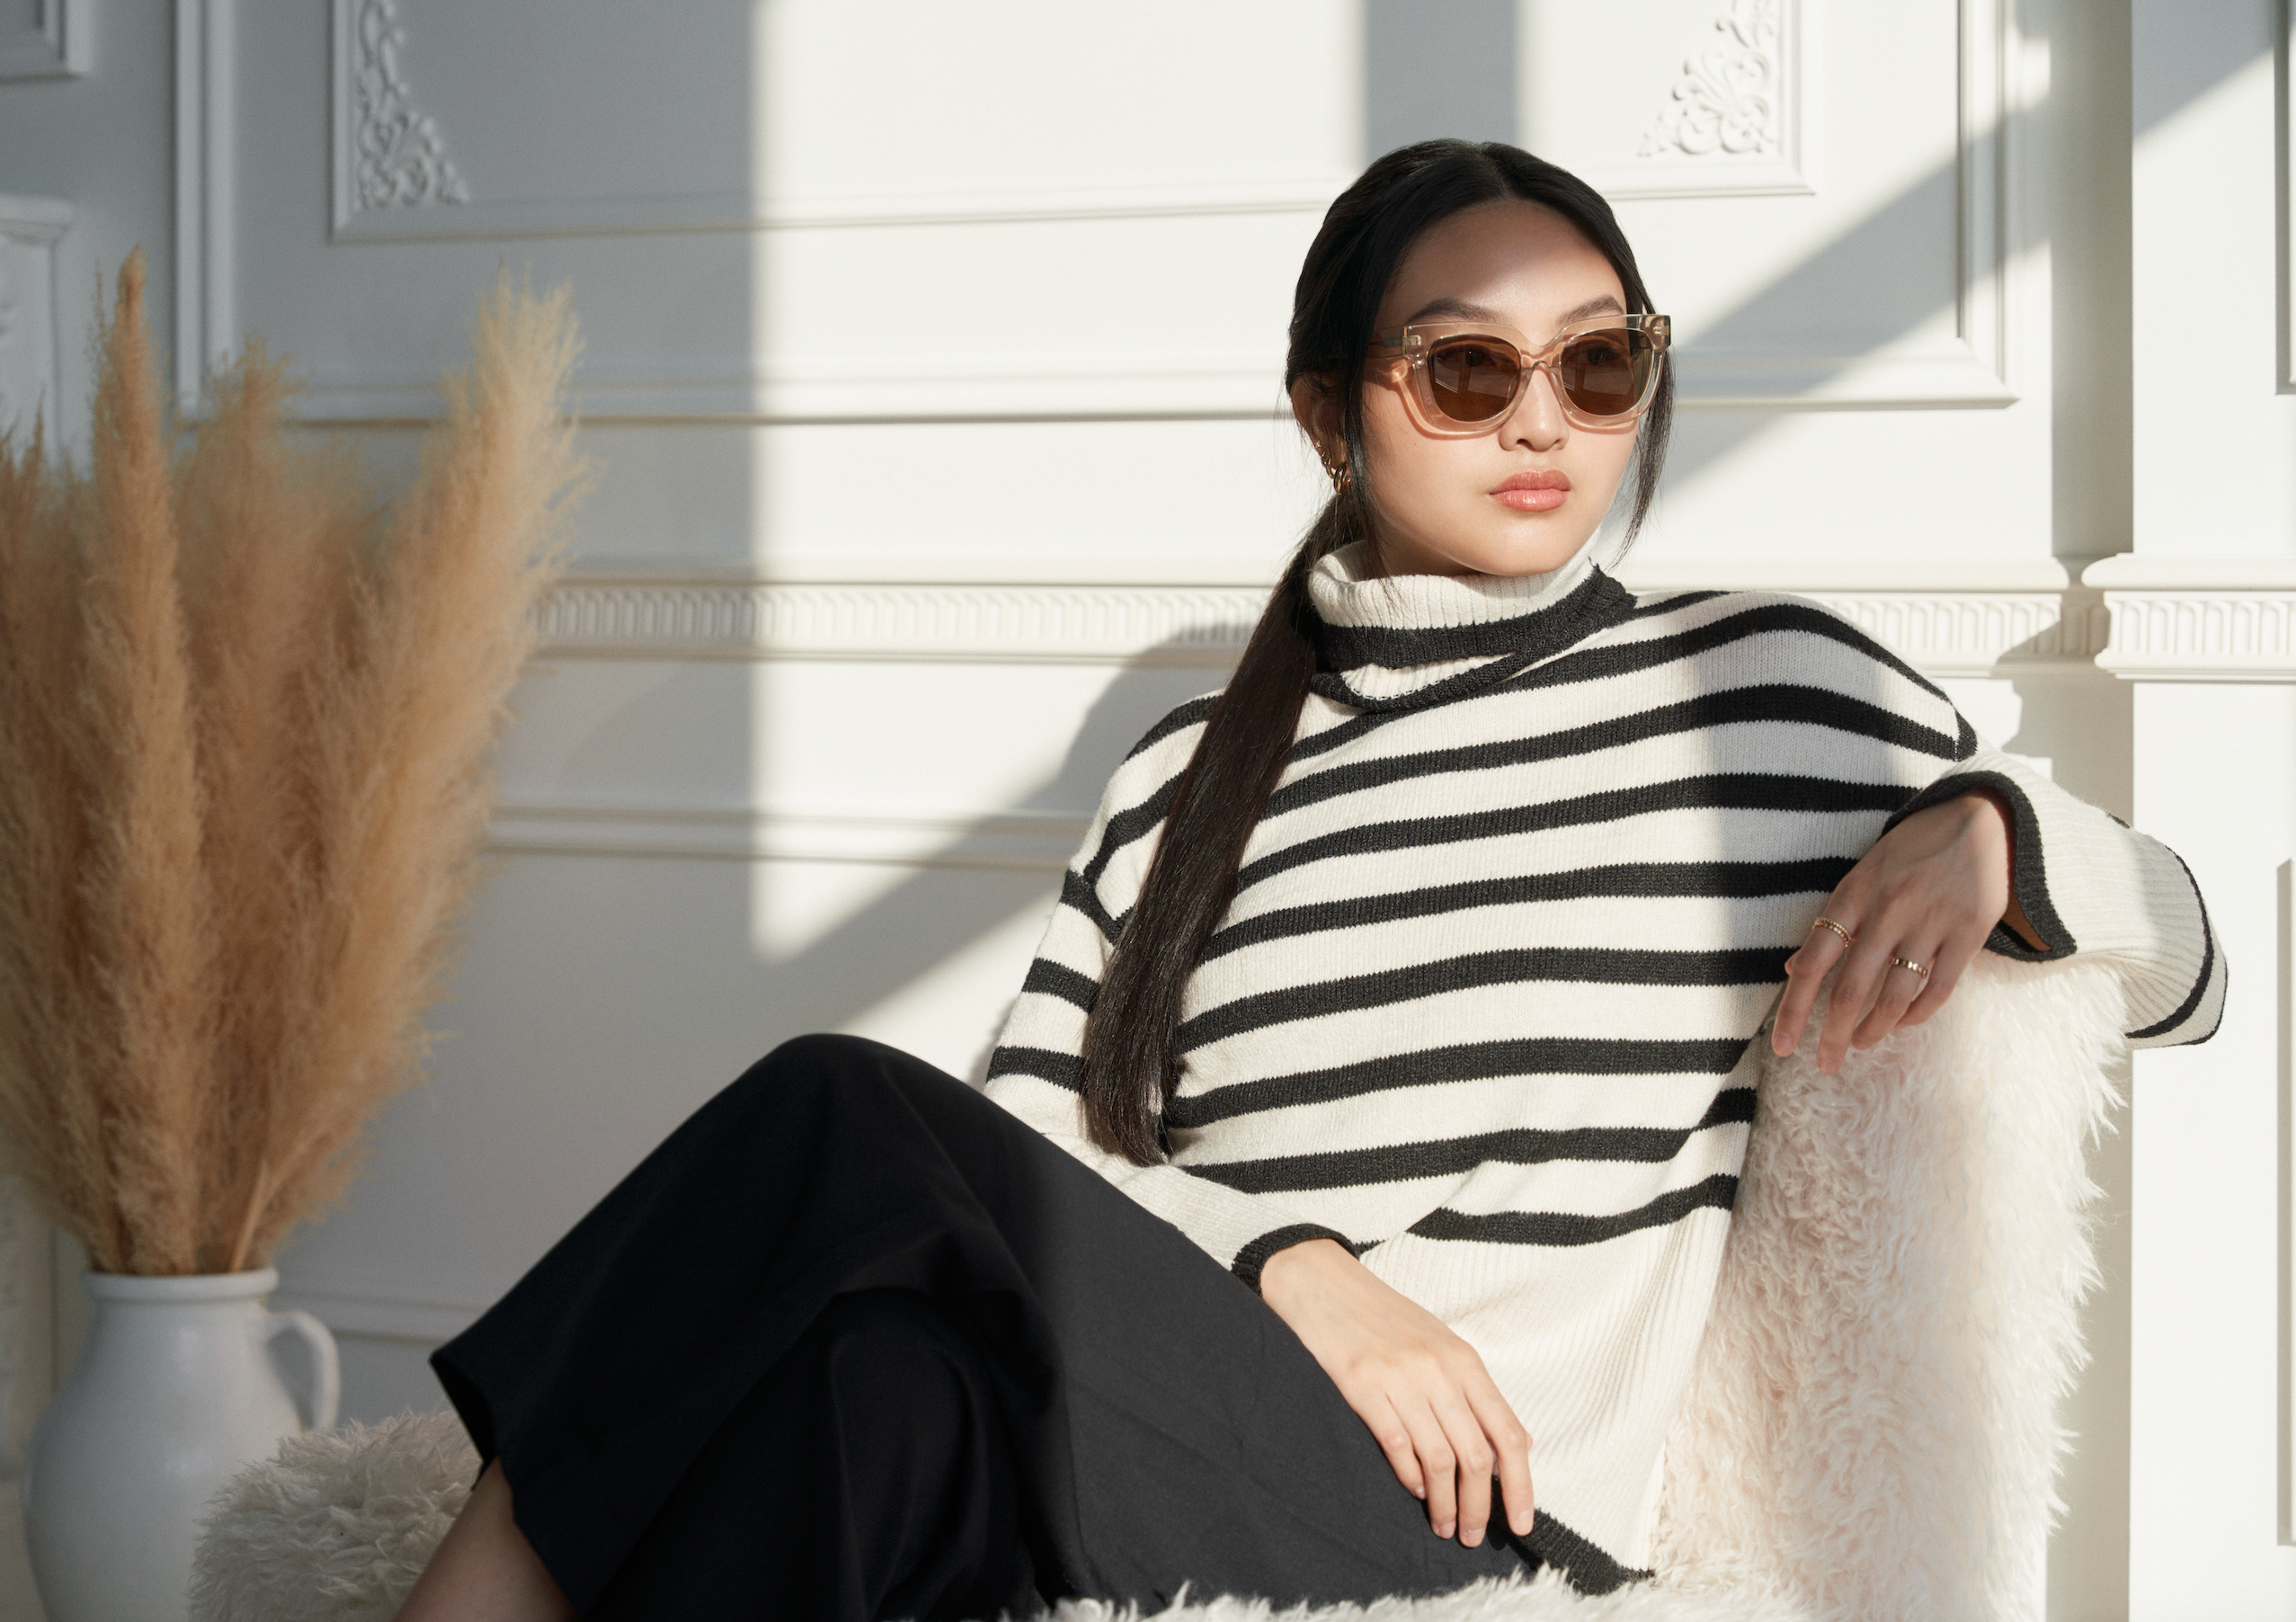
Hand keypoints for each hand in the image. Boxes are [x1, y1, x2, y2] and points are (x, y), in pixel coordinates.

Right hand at [1259, 1238, 1531, 1546]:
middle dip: (1480, 1507)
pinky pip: (1396, 1444)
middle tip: (1473, 1537)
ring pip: (1439, 1459)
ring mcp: (1399, 1377)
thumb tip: (1513, 1446)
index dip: (1520, 1486)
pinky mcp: (1360, 1385)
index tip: (1521, 1523)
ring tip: (1444, 1526)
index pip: (1508, 1434)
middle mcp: (1437, 1369)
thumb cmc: (1383, 1318)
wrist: (1323, 1282)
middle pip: (1476, 1456)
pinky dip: (1409, 1477)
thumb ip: (1472, 1392)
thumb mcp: (1439, 1344)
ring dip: (1445, 1504)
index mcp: (1464, 1360)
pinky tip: (1413, 1491)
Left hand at [1772, 790, 2044, 1072]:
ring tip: (1859, 1043)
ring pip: (1894, 997)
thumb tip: (1795, 970)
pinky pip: (1938, 989)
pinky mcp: (1968, 933)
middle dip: (1833, 1035)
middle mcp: (1887, 910)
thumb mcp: (1861, 877)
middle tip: (1825, 1063)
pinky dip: (1916, 1015)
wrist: (1979, 822)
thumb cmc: (1909, 854)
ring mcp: (1930, 923)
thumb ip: (1832, 923)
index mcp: (1852, 896)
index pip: (1813, 963)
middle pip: (1851, 990)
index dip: (1793, 1010)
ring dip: (1873, 1030)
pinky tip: (1901, 1024)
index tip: (1781, 1046)